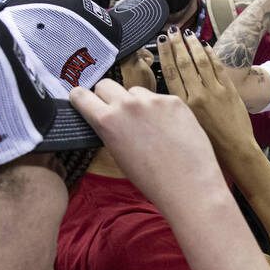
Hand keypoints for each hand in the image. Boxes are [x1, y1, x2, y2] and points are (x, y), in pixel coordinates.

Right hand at [68, 80, 221, 213]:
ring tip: (149, 126)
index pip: (81, 95)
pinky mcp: (174, 101)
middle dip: (108, 97)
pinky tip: (169, 128)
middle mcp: (128, 105)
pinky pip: (159, 98)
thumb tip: (106, 116)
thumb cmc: (153, 179)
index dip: (82, 98)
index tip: (85, 100)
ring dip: (137, 102)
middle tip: (118, 113)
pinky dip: (161, 109)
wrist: (188, 185)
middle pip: (106, 85)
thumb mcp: (118, 155)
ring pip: (135, 91)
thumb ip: (109, 129)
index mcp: (107, 121)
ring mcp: (153, 100)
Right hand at [157, 31, 255, 157]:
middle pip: (183, 63)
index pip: (170, 73)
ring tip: (187, 34)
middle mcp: (197, 96)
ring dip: (193, 45)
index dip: (164, 54)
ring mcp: (214, 92)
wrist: (234, 151)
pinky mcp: (229, 91)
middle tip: (171, 31)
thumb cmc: (207, 144)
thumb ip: (176, 105)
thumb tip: (168, 88)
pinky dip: (210, 54)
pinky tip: (205, 46)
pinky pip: (218, 67)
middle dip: (176, 44)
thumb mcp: (184, 125)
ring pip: (201, 62)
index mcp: (182, 106)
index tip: (160, 40)